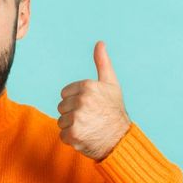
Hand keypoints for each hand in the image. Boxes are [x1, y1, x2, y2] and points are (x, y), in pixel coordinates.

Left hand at [57, 41, 130, 160]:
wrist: (121, 139)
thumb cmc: (115, 110)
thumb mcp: (111, 84)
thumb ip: (102, 63)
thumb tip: (100, 43)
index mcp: (87, 86)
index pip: (65, 93)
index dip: (75, 101)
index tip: (90, 106)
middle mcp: (81, 100)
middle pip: (61, 107)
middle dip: (73, 114)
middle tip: (90, 118)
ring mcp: (77, 118)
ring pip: (61, 121)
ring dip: (72, 127)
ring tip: (88, 127)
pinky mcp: (73, 134)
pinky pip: (62, 135)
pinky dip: (72, 139)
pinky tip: (85, 137)